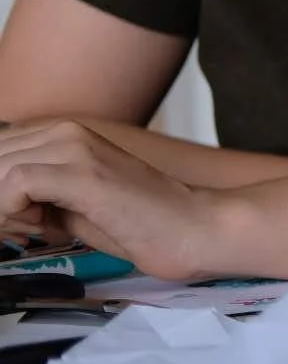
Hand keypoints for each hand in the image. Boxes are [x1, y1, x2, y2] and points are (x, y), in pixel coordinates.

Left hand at [0, 120, 216, 279]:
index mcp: (62, 134)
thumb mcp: (71, 205)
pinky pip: (15, 183)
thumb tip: (0, 205)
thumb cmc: (140, 222)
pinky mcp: (84, 173)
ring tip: (20, 231)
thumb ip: (33, 197)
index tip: (7, 219)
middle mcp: (66, 132)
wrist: (192, 227)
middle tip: (14, 228)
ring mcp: (76, 148)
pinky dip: (7, 211)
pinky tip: (32, 228)